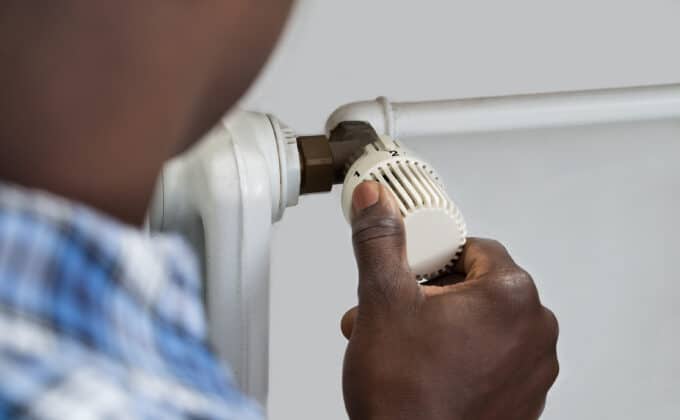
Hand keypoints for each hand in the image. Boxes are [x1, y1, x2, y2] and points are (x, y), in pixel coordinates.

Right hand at [341, 181, 558, 419]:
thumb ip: (381, 242)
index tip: (412, 270)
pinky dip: (458, 355)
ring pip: (480, 324)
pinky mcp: (521, 400)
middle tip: (398, 308)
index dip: (434, 257)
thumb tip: (377, 203)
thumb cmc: (407, 395)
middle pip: (476, 287)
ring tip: (401, 341)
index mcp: (512, 296)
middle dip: (429, 294)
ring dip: (439, 325)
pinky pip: (490, 359)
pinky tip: (422, 368)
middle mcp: (534, 332)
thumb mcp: (382, 300)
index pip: (475, 248)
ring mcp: (531, 371)